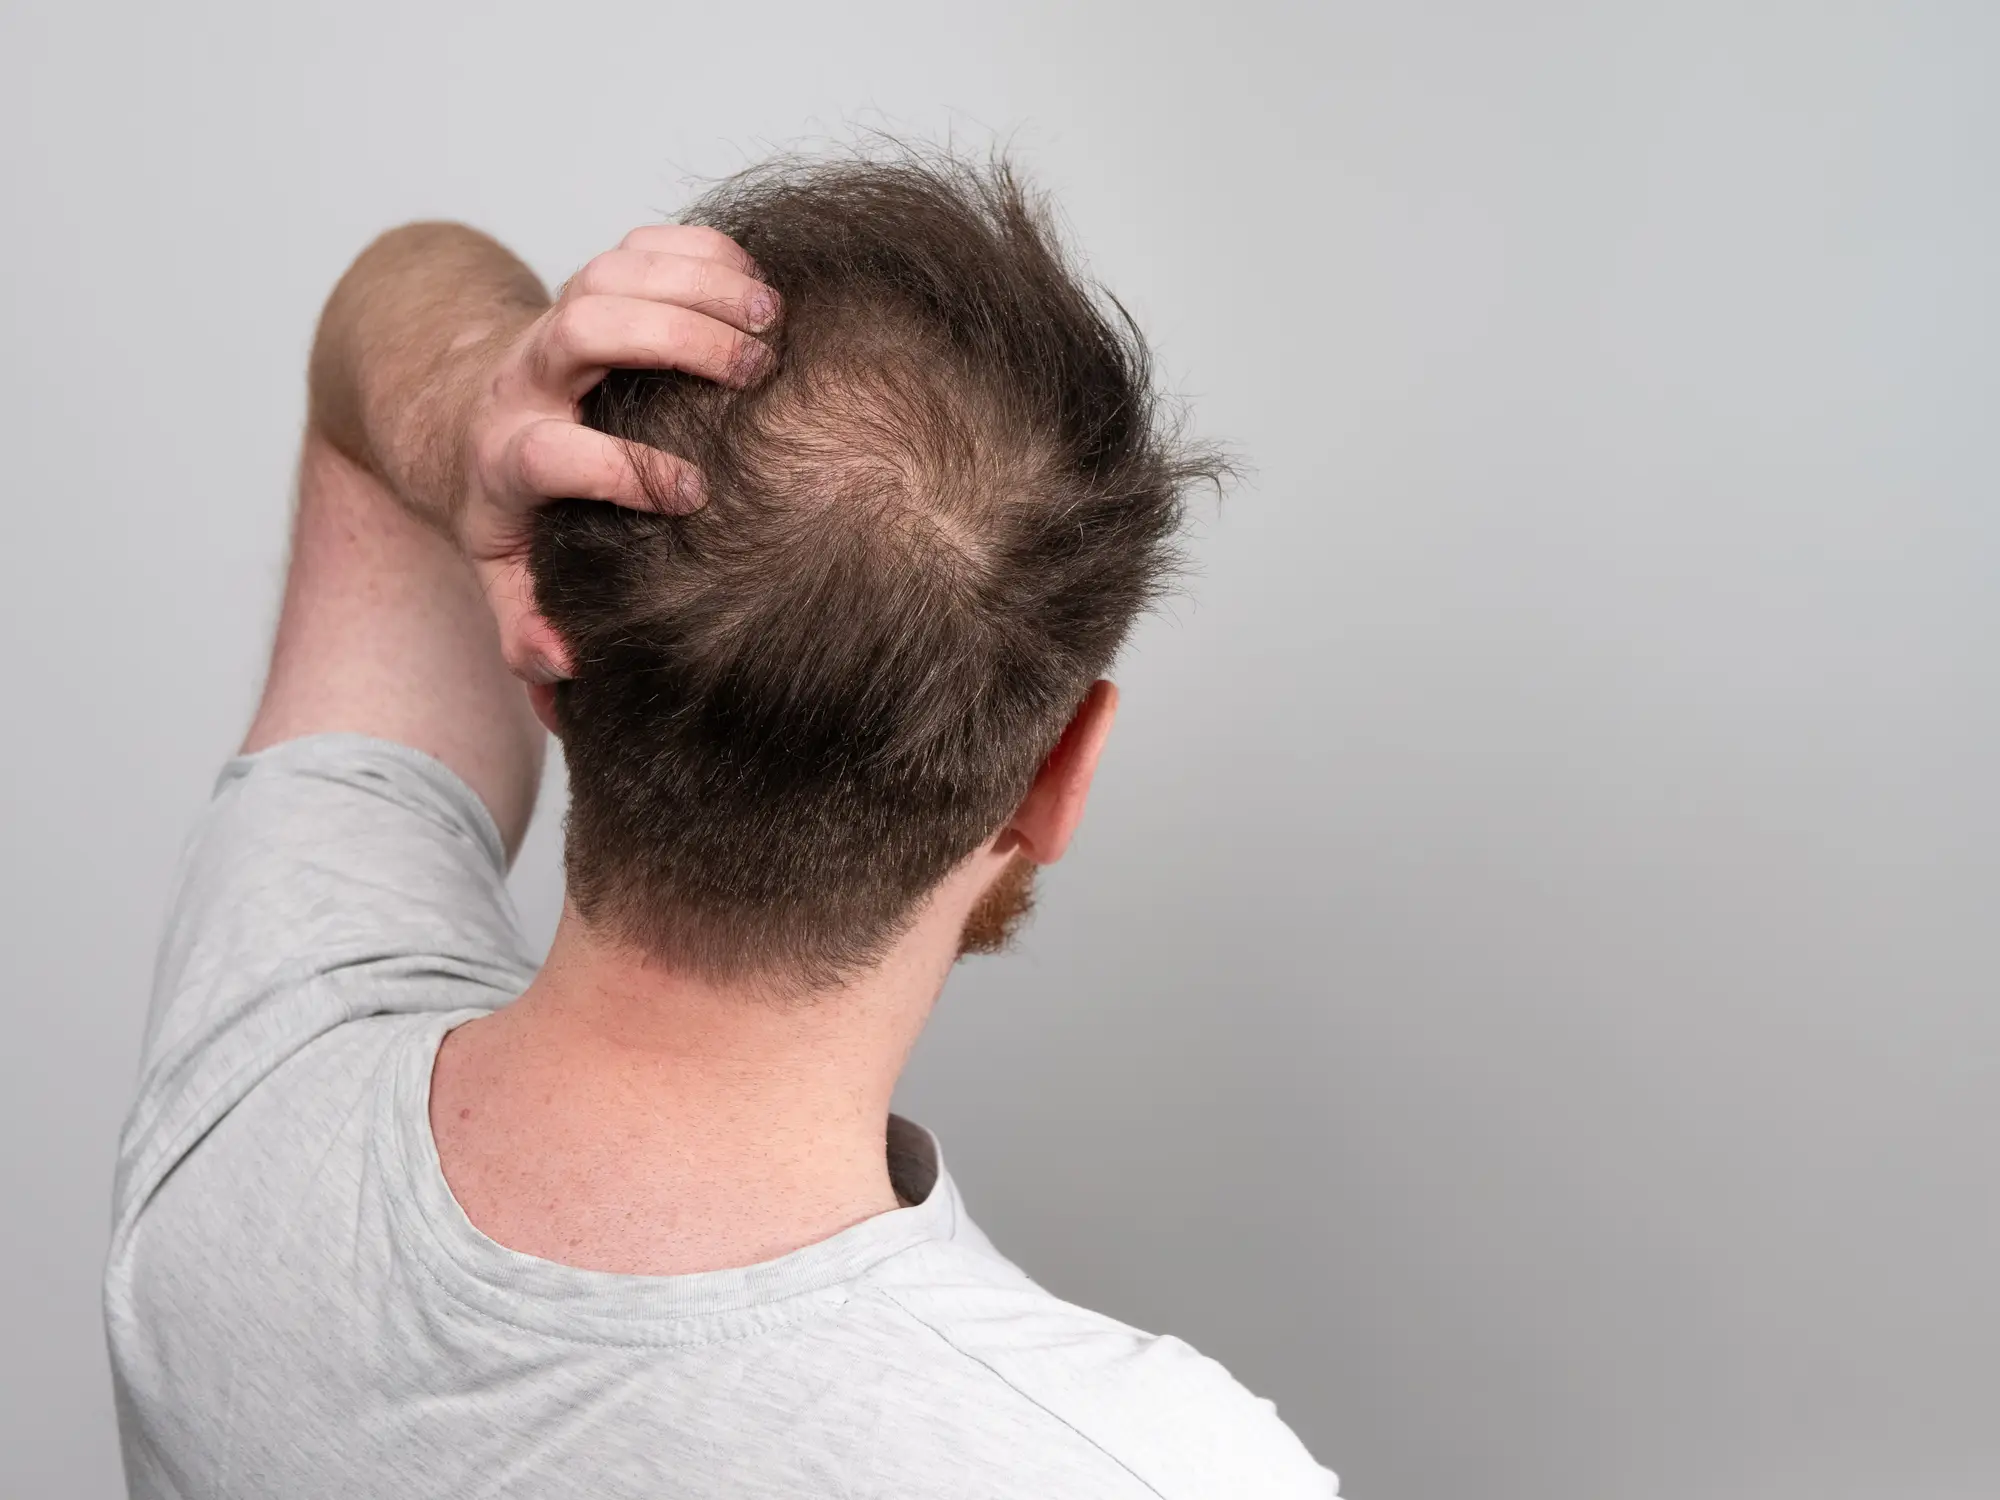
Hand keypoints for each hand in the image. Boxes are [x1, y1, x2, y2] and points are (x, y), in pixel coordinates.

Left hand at [459, 225, 777, 681]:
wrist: (464, 412)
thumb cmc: (509, 506)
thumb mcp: (503, 574)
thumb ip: (525, 627)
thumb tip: (567, 669)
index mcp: (504, 456)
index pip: (549, 453)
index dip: (617, 470)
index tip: (693, 494)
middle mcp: (527, 377)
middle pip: (581, 328)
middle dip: (669, 337)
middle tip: (754, 368)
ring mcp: (558, 319)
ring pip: (611, 272)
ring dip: (696, 283)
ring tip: (773, 318)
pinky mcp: (593, 280)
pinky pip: (640, 243)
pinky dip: (700, 250)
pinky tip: (755, 281)